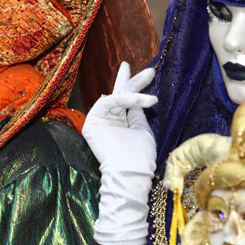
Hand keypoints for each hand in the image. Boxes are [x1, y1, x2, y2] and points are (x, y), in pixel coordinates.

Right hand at [83, 62, 157, 244]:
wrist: (130, 174)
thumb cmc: (140, 157)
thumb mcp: (142, 129)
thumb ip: (137, 112)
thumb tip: (137, 97)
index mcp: (120, 121)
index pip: (125, 98)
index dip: (132, 83)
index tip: (144, 71)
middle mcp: (108, 119)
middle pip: (120, 93)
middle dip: (133, 80)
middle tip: (150, 71)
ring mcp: (99, 120)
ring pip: (116, 96)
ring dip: (135, 92)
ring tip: (152, 100)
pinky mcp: (92, 122)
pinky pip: (109, 103)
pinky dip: (126, 99)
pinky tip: (142, 101)